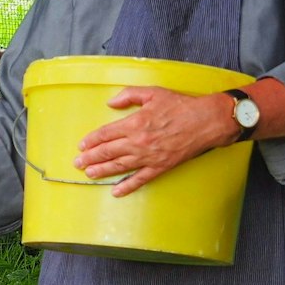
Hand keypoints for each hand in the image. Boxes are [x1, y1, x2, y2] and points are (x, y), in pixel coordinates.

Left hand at [72, 86, 238, 197]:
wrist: (205, 122)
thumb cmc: (180, 106)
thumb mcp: (153, 93)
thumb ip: (129, 95)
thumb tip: (110, 102)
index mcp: (134, 123)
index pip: (106, 134)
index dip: (92, 140)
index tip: (82, 145)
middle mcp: (138, 143)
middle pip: (108, 152)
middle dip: (90, 158)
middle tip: (78, 163)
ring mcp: (148, 157)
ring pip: (119, 167)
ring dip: (102, 171)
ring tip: (89, 174)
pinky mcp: (160, 167)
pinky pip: (139, 179)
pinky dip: (127, 187)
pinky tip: (116, 191)